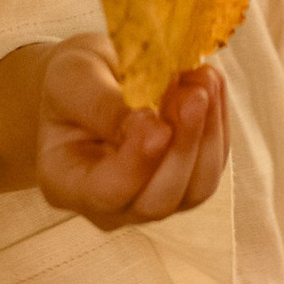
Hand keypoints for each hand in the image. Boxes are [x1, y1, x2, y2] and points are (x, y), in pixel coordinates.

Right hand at [0, 32, 228, 229]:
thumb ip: (101, 103)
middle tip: (193, 95)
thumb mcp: (72, 78)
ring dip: (207, 134)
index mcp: (67, 183)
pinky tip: (210, 83)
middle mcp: (110, 206)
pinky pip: (211, 164)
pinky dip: (217, 123)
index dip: (137, 164)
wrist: (94, 80)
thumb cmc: (74, 80)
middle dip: (182, 148)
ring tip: (205, 80)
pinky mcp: (186, 180)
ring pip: (195, 188)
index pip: (107, 192)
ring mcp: (151, 198)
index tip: (157, 123)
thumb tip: (147, 123)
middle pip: (157, 200)